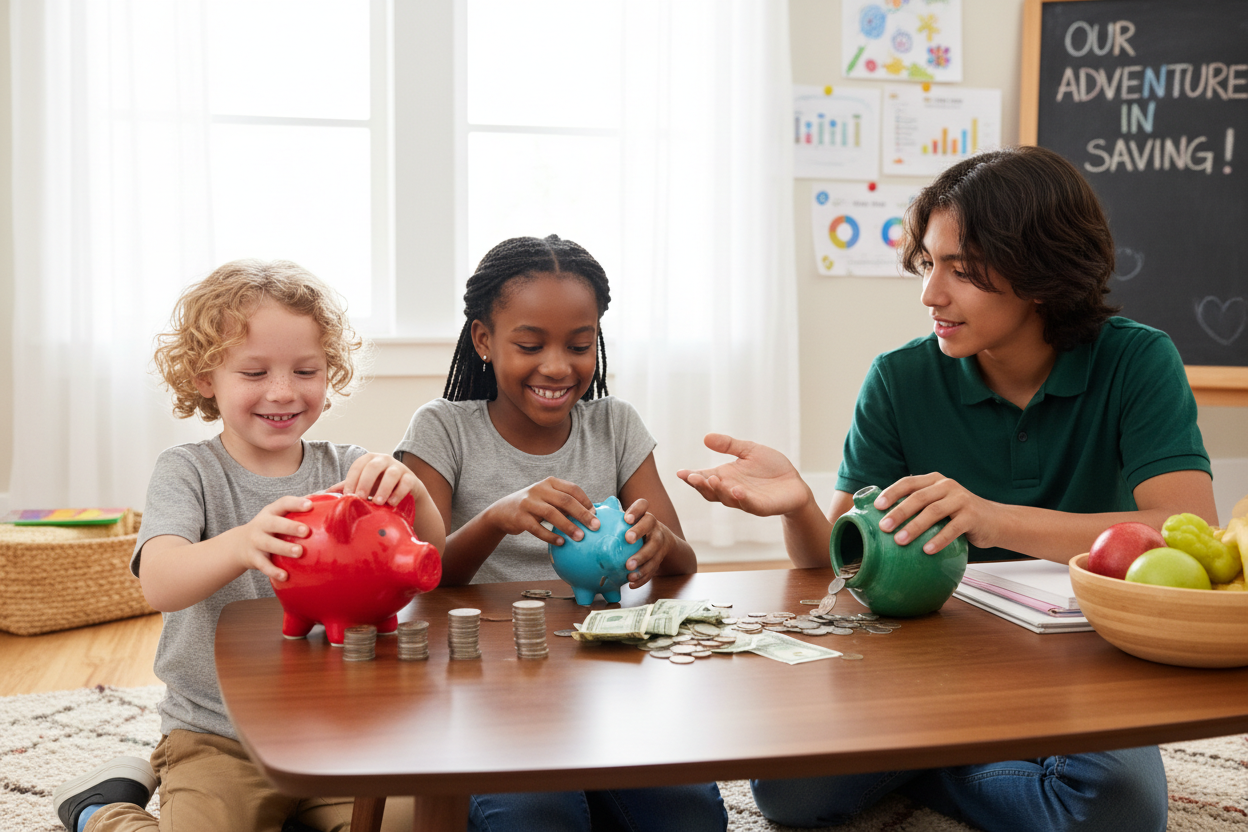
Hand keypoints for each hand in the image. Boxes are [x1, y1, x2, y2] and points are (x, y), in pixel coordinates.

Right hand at [232, 495, 313, 581]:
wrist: (239, 545)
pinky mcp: (253, 558)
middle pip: (274, 524)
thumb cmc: (269, 528)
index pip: (283, 503)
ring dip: (284, 548)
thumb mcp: (277, 516)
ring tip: (299, 552)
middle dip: (290, 527)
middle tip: (306, 531)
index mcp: (271, 512)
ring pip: (269, 544)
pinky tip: (285, 575)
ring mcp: (256, 541)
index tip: (310, 505)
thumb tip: (326, 499)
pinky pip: (263, 565)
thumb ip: (296, 510)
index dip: (296, 503)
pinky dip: (273, 571)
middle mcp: (262, 525)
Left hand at [331, 453, 419, 506]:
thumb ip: (345, 487)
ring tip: (378, 502)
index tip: (348, 496)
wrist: (406, 491)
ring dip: (383, 488)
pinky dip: (399, 493)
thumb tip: (323, 494)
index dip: (352, 480)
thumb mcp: (362, 485)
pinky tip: (392, 503)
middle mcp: (383, 460)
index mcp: (369, 460)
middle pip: (373, 466)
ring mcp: (399, 468)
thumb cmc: (379, 487)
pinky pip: (406, 482)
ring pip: (391, 473)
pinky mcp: (411, 478)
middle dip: (365, 482)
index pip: (358, 466)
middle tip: (360, 498)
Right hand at [485, 477, 599, 546]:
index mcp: (550, 482)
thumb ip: (565, 503)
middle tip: (595, 526)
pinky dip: (550, 536)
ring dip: (568, 526)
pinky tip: (561, 543)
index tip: (596, 515)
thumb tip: (591, 514)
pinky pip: (537, 528)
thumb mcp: (548, 498)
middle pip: (565, 500)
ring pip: (552, 513)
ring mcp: (528, 502)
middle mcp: (539, 489)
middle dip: (582, 514)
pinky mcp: (520, 517)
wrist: (502, 511)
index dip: (586, 502)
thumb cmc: (533, 506)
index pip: (573, 489)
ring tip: (580, 537)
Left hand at [620, 498, 674, 588]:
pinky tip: (631, 583)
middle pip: (650, 526)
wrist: (662, 540)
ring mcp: (660, 543)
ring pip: (654, 550)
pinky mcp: (660, 559)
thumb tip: (585, 516)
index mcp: (644, 515)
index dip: (636, 510)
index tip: (626, 518)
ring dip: (642, 560)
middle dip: (639, 532)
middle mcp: (654, 527)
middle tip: (627, 540)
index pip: (642, 505)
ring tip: (628, 569)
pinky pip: (653, 568)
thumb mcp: (628, 521)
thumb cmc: (635, 529)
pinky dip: (643, 577)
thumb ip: (611, 518)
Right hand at [677, 433, 811, 516]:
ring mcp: (745, 500)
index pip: (704, 478)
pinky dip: (741, 498)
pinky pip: (749, 504)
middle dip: (700, 485)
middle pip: (710, 491)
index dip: (691, 477)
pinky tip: (736, 489)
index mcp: (725, 477)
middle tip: (693, 477)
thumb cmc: (771, 467)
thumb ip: (729, 445)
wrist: (794, 483)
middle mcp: (731, 490)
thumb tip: (706, 438)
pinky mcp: (761, 507)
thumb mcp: (749, 450)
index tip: (680, 472)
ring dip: (718, 490)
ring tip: (712, 479)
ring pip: (726, 499)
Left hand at [875, 473, 1000, 553]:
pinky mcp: (972, 516)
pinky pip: (953, 528)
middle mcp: (947, 486)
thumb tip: (885, 521)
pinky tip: (927, 550)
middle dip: (899, 512)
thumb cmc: (959, 514)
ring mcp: (961, 499)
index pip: (908, 482)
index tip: (877, 506)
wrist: (995, 520)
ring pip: (934, 511)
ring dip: (915, 526)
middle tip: (884, 527)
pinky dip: (939, 539)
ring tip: (900, 540)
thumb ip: (919, 506)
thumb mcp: (939, 504)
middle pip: (918, 497)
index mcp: (934, 481)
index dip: (891, 492)